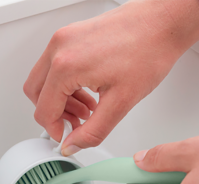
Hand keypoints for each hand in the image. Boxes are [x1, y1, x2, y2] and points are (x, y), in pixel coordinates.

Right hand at [24, 0, 198, 154]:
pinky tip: (89, 92)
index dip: (55, 130)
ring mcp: (64, 38)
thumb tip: (73, 144)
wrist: (162, 24)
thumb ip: (92, 131)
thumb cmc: (148, 52)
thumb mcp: (120, 102)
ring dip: (61, 99)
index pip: (44, 109)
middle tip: (76, 125)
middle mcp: (59, 48)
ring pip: (44, 78)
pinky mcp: (72, 34)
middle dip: (55, 114)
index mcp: (66, 65)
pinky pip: (55, 64)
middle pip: (36, 93)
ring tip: (88, 110)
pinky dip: (66, 83)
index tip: (67, 137)